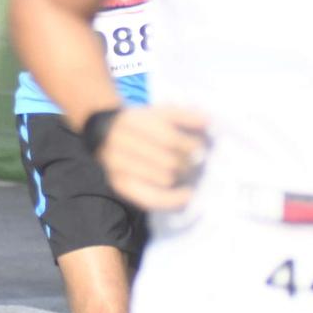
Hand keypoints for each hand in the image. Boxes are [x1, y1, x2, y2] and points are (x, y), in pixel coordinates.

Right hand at [95, 106, 210, 211]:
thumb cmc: (142, 124)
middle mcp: (119, 143)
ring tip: (181, 171)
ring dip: (179, 177)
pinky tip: (187, 194)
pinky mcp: (119, 185)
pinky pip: (152, 198)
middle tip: (191, 160)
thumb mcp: (160, 112)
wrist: (105, 135)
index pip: (169, 139)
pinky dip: (173, 199)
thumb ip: (184, 115)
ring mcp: (117, 166)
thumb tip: (208, 121)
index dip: (190, 145)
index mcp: (131, 121)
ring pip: (164, 179)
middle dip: (186, 162)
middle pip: (169, 161)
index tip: (199, 146)